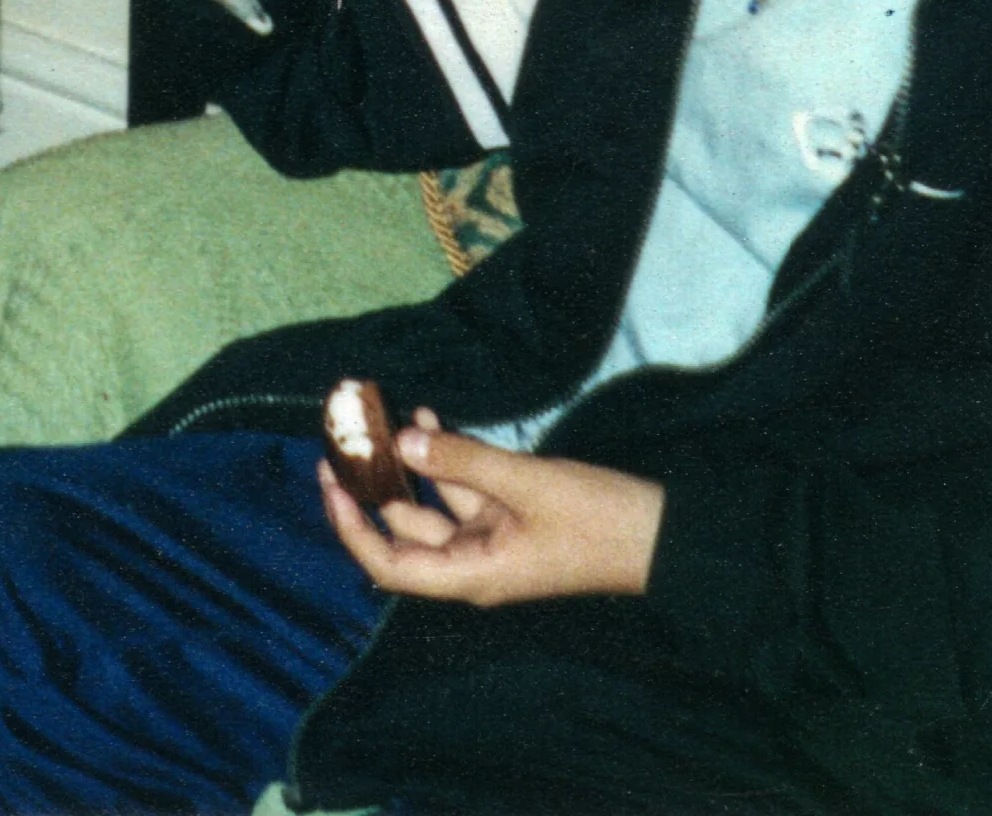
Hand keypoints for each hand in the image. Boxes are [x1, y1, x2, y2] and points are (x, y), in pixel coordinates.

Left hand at [319, 410, 663, 607]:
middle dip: (375, 485)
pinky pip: (466, 491)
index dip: (353, 528)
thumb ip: (465, 461)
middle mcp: (472, 564)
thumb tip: (402, 441)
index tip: (331, 484)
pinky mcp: (512, 518)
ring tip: (382, 415)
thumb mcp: (528, 484)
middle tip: (345, 440)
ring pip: (434, 504)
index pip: (391, 563)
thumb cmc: (596, 519)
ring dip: (410, 463)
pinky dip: (447, 458)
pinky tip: (428, 420)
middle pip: (405, 530)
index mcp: (470, 575)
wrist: (659, 537)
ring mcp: (492, 541)